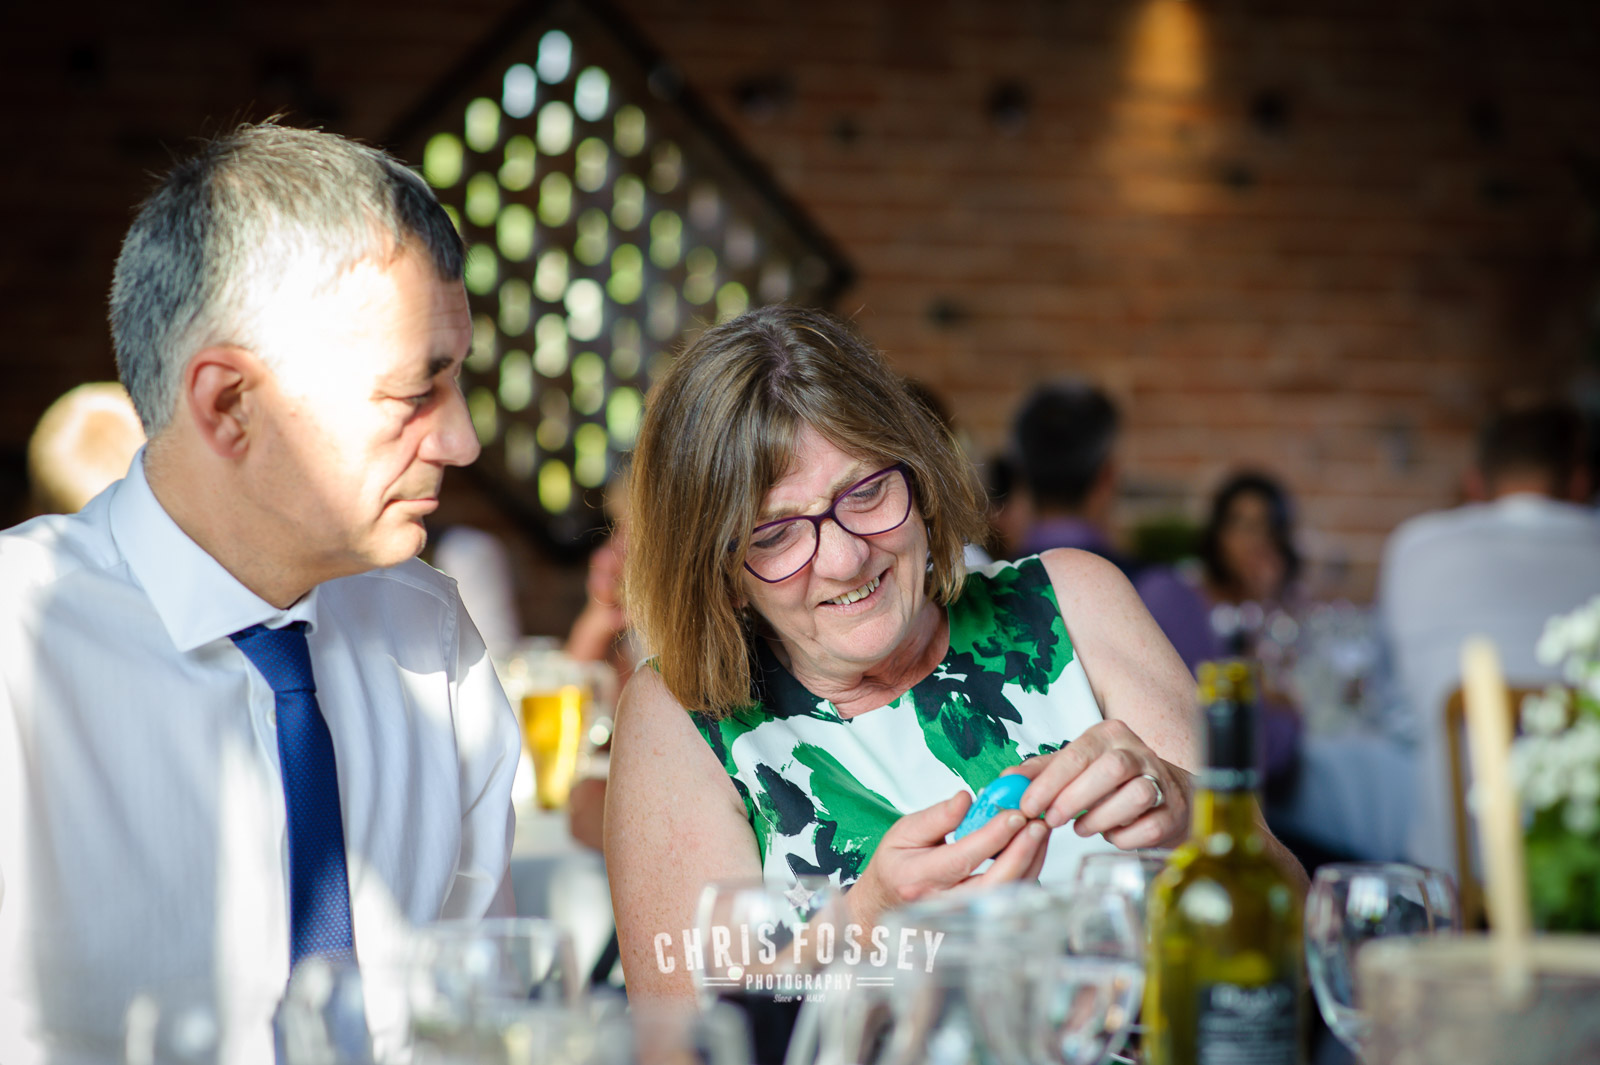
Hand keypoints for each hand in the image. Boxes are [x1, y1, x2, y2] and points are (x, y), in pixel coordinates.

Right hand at [848, 790, 1050, 928]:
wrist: (885, 905)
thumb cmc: (896, 866)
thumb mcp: (904, 832)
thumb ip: (937, 816)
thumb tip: (967, 798)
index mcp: (919, 878)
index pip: (964, 858)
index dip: (993, 835)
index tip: (1015, 813)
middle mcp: (942, 903)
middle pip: (994, 883)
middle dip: (1021, 852)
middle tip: (1038, 824)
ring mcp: (962, 918)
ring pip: (1008, 894)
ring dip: (1030, 861)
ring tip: (1039, 831)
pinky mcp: (978, 920)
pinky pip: (1010, 900)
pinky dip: (1026, 873)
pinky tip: (1030, 850)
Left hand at [1007, 719, 1190, 849]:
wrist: (1165, 793)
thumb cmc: (1111, 781)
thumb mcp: (1075, 768)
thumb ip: (1041, 772)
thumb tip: (1007, 782)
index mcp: (1109, 735)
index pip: (1076, 755)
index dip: (1049, 783)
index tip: (1028, 805)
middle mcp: (1138, 752)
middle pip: (1110, 769)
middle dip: (1074, 798)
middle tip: (1052, 819)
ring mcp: (1161, 780)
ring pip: (1135, 796)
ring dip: (1101, 818)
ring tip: (1082, 827)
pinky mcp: (1173, 811)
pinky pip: (1149, 827)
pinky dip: (1124, 837)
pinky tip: (1111, 834)